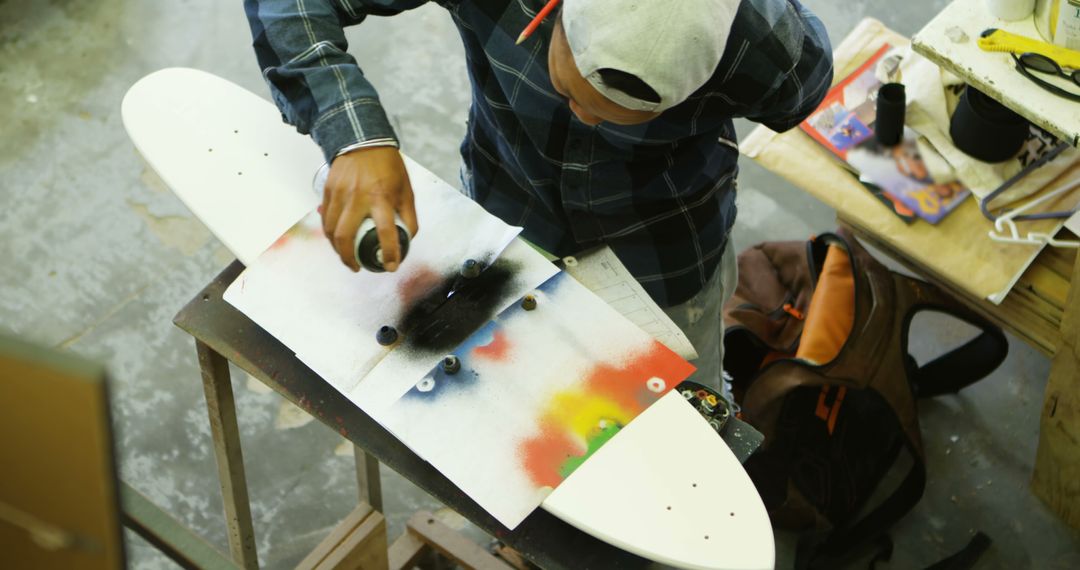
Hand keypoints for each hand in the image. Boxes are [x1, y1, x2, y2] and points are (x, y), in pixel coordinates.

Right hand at [321, 146, 418, 271]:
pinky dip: (329, 233)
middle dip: (350, 258)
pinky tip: (336, 240)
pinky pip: (325, 218)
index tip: (390, 266)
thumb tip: (407, 240)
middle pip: (346, 236)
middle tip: (357, 267)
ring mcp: (340, 194)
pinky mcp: (328, 191)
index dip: (389, 253)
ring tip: (345, 257)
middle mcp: (358, 197)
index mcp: (382, 197)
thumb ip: (408, 216)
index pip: (386, 232)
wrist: (363, 141)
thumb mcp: (406, 190)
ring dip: (337, 248)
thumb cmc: (388, 167)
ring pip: (331, 229)